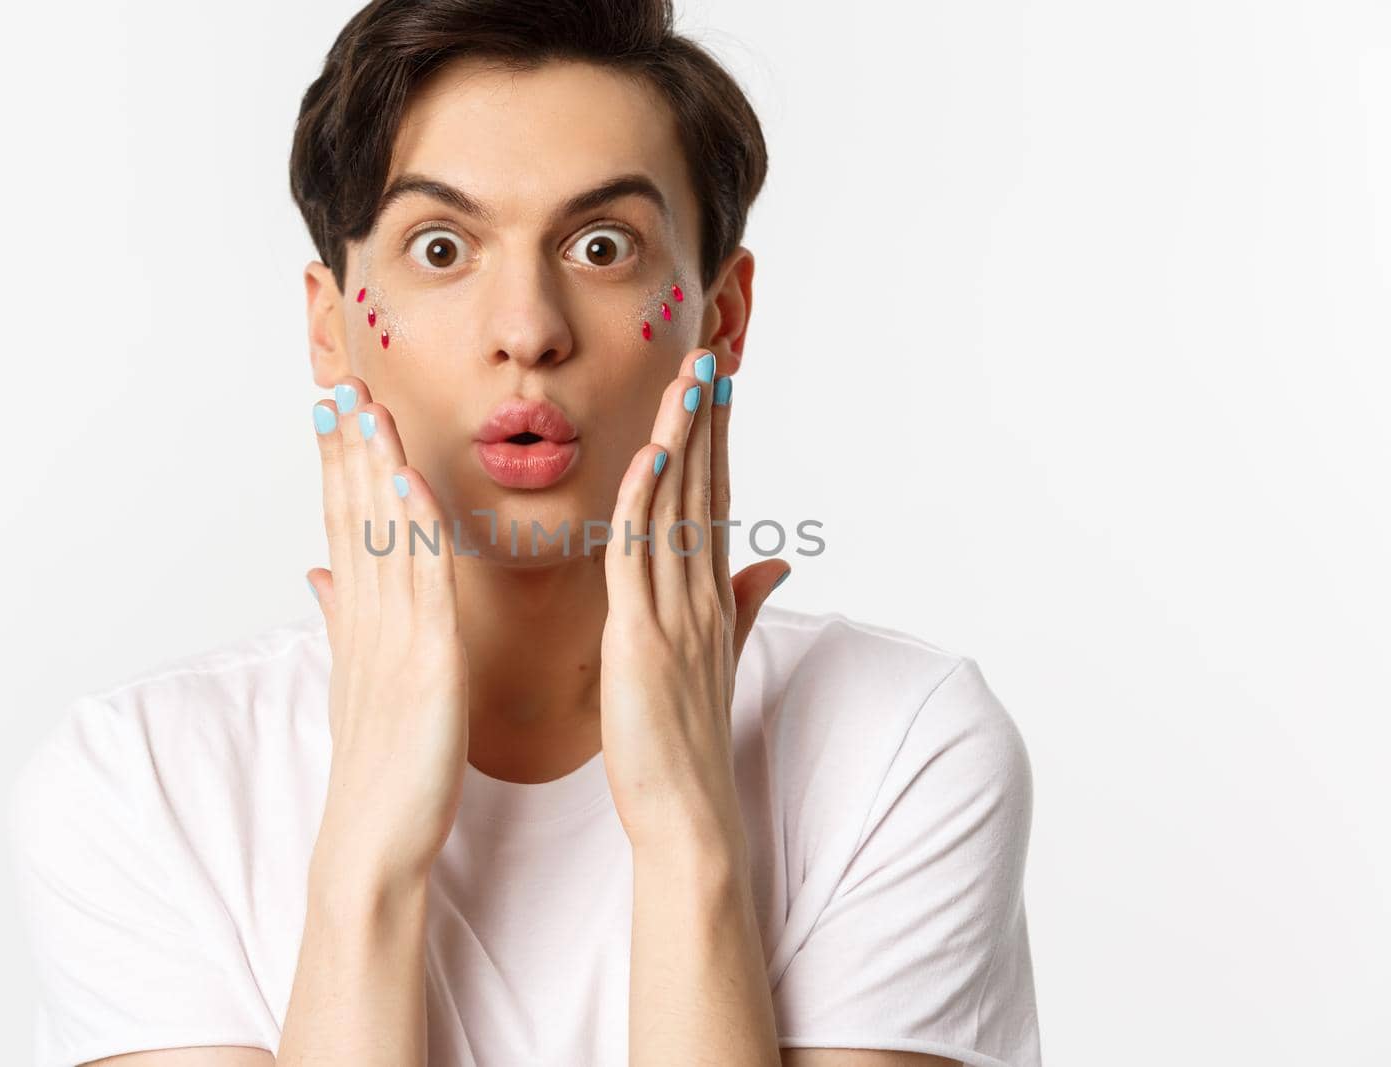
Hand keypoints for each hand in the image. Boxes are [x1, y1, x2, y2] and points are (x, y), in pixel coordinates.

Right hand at [305, 376, 468, 891]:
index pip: (345, 522)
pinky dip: (412, 529)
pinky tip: (407, 481)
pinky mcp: (423, 664)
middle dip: (346, 443)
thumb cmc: (382, 766)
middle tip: (339, 375)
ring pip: (378, 535)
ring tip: (363, 403)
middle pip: (351, 514)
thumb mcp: (361, 680)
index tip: (335, 401)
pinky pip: (419, 584)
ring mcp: (390, 637)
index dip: (338, 460)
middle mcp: (367, 618)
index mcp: (360, 621)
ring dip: (371, 465)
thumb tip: (317, 573)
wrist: (377, 841)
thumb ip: (342, 620)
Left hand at [599, 350, 786, 852]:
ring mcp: (677, 615)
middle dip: (705, 420)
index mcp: (711, 597)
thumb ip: (744, 605)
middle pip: (705, 490)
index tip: (716, 384)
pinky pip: (641, 561)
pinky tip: (647, 459)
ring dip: (682, 441)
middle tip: (708, 352)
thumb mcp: (718, 660)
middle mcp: (702, 596)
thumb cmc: (688, 739)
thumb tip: (774, 562)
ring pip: (678, 511)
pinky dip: (644, 507)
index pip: (715, 499)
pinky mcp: (642, 640)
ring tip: (688, 379)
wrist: (686, 813)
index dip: (716, 439)